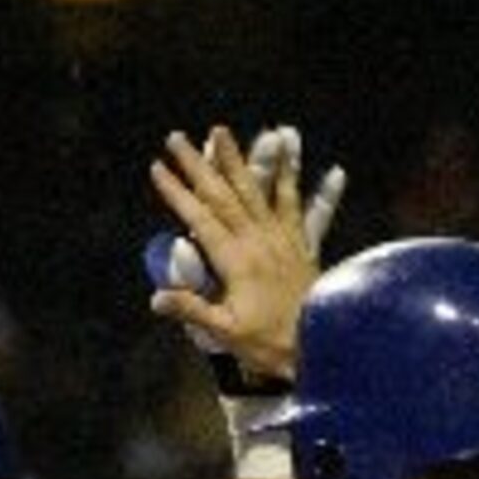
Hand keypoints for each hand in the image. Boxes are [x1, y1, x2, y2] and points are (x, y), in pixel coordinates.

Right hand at [145, 124, 344, 384]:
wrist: (322, 345)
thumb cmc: (270, 343)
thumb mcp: (226, 331)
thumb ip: (192, 309)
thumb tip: (156, 297)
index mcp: (235, 260)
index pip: (199, 218)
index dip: (177, 192)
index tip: (158, 168)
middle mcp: (258, 240)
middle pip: (223, 194)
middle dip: (198, 164)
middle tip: (178, 137)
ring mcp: (281, 238)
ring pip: (256, 190)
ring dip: (237, 158)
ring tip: (223, 132)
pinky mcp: (301, 244)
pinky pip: (302, 207)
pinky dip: (302, 184)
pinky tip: (313, 161)